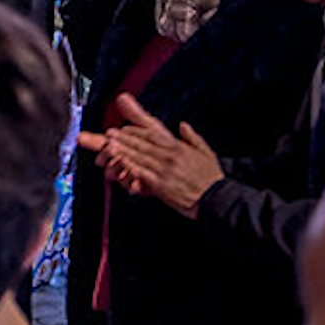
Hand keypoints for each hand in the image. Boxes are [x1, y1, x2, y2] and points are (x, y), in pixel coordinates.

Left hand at [78, 93, 222, 217]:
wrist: (216, 199)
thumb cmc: (211, 178)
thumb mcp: (205, 152)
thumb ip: (192, 137)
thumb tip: (183, 125)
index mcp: (178, 147)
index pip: (152, 135)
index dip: (136, 132)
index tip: (124, 129)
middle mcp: (169, 156)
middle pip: (142, 144)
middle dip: (124, 138)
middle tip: (109, 133)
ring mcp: (164, 170)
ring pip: (139, 157)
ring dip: (122, 150)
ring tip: (108, 145)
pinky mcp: (161, 184)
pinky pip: (142, 174)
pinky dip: (130, 167)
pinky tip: (120, 163)